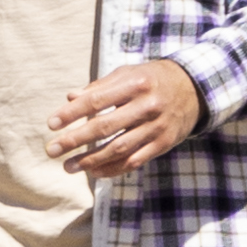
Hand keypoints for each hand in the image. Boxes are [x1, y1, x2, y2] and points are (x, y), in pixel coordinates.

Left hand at [47, 58, 203, 178]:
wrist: (195, 89)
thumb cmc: (151, 79)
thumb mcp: (127, 74)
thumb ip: (99, 87)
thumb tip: (69, 98)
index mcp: (135, 84)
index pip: (96, 100)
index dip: (72, 113)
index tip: (51, 124)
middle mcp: (147, 106)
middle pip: (105, 127)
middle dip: (75, 140)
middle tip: (52, 150)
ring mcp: (157, 127)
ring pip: (119, 148)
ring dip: (91, 160)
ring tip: (68, 166)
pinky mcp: (163, 144)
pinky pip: (135, 161)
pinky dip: (113, 169)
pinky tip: (94, 172)